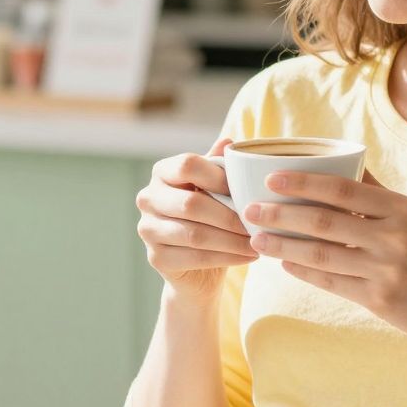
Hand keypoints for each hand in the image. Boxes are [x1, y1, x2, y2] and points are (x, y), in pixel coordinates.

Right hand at [135, 140, 255, 295]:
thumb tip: (229, 142)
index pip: (187, 165)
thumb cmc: (211, 217)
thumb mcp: (216, 189)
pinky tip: (248, 256)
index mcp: (162, 172)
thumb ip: (219, 167)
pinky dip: (227, 257)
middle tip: (259, 223)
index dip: (219, 177)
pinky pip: (195, 257)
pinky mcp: (156, 258)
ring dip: (232, 240)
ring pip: (195, 235)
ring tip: (258, 242)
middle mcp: (148, 198)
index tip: (247, 192)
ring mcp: (147, 229)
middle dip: (230, 216)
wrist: (197, 264)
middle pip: (192, 204)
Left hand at [242, 170, 406, 349]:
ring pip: (321, 254)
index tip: (272, 178)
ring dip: (283, 245)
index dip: (304, 182)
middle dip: (281, 214)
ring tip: (256, 239)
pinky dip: (303, 271)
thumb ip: (377, 193)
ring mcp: (386, 268)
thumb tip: (344, 160)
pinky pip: (331, 281)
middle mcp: (394, 235)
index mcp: (400, 208)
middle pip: (324, 220)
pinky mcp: (379, 298)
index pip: (343, 188)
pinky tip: (284, 263)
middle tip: (250, 210)